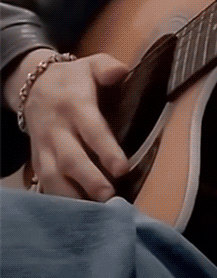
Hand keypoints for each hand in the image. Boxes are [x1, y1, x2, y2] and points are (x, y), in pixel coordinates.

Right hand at [10, 49, 128, 199]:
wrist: (33, 85)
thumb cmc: (74, 78)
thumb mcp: (91, 64)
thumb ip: (107, 67)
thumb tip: (122, 71)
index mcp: (75, 105)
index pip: (91, 129)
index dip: (106, 149)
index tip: (122, 169)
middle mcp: (57, 129)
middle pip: (70, 158)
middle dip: (89, 180)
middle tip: (110, 197)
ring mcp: (44, 146)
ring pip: (52, 175)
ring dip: (72, 195)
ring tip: (95, 213)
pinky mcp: (37, 159)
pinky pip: (43, 183)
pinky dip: (58, 198)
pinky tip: (76, 213)